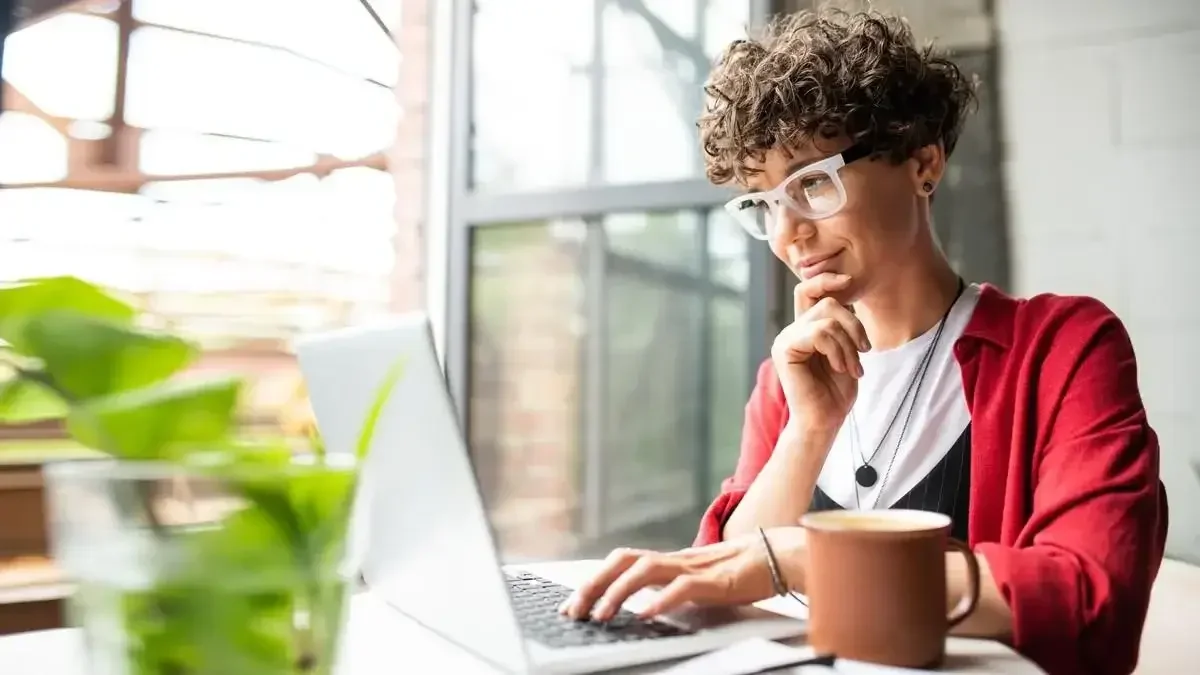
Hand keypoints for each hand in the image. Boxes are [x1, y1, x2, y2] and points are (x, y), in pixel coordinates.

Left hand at [558, 528, 805, 621]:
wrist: (778, 557)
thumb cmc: (739, 573)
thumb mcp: (695, 582)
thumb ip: (669, 588)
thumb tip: (640, 603)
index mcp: (668, 561)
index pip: (621, 562)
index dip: (593, 579)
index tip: (572, 604)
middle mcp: (674, 560)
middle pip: (623, 561)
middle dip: (593, 584)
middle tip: (574, 610)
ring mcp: (693, 568)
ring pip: (645, 571)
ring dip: (618, 593)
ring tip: (602, 615)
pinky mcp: (713, 580)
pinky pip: (682, 588)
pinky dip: (661, 600)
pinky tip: (645, 614)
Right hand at [772, 273, 868, 426]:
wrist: (824, 421)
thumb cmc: (836, 391)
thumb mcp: (846, 350)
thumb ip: (842, 325)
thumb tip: (848, 293)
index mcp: (804, 328)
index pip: (808, 290)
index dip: (827, 279)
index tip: (850, 281)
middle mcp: (791, 330)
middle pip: (826, 302)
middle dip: (854, 324)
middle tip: (864, 351)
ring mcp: (785, 339)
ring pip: (827, 318)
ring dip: (849, 343)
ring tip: (852, 367)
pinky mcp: (785, 349)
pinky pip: (819, 333)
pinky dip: (838, 350)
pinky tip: (841, 368)